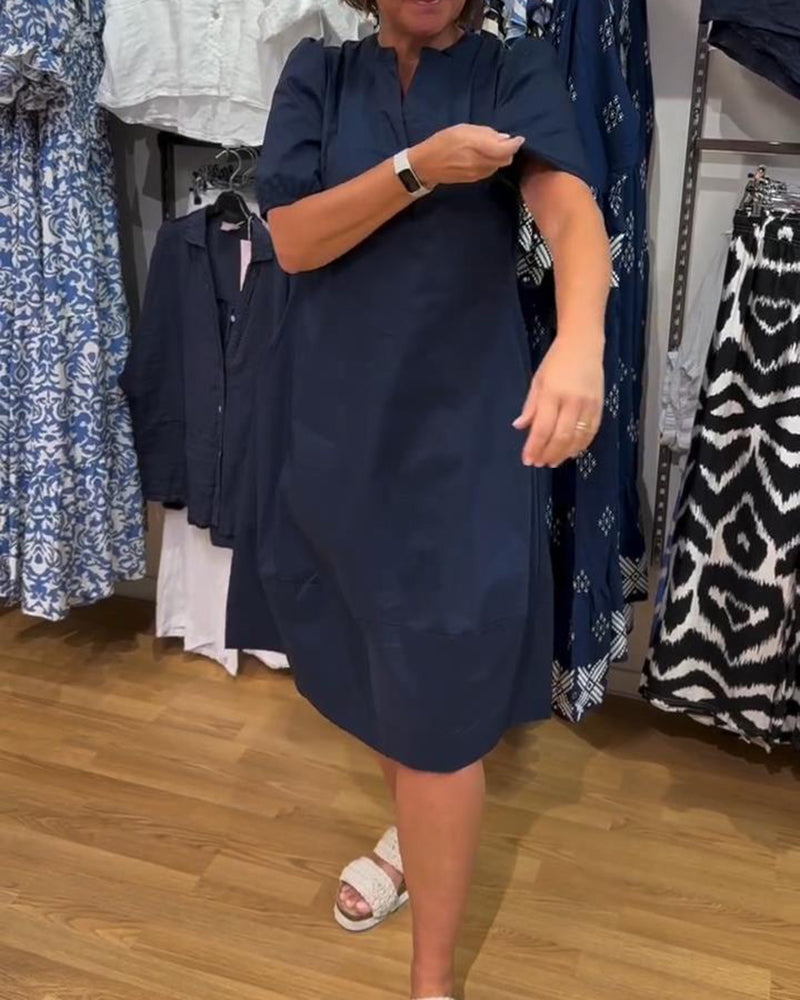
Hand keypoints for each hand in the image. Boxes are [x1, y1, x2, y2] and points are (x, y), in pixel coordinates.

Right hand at [409, 125, 524, 186]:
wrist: (426, 165)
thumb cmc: (442, 142)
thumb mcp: (463, 128)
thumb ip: (485, 133)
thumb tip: (503, 138)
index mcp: (477, 147)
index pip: (506, 149)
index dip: (515, 144)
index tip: (518, 138)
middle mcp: (480, 163)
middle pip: (506, 159)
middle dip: (508, 150)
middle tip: (502, 141)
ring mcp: (478, 173)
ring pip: (499, 165)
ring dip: (499, 157)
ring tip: (489, 148)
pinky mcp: (474, 179)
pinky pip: (490, 170)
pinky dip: (492, 163)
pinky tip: (482, 157)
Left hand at [513, 333, 603, 467]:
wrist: (584, 344)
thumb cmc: (556, 361)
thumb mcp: (538, 380)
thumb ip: (530, 406)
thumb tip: (519, 426)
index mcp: (552, 393)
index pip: (542, 428)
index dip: (534, 447)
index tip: (528, 459)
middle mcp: (572, 401)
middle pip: (560, 436)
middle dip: (548, 453)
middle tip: (539, 463)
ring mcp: (588, 405)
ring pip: (577, 438)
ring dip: (564, 453)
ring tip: (553, 461)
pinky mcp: (600, 406)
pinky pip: (591, 432)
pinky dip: (581, 445)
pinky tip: (571, 452)